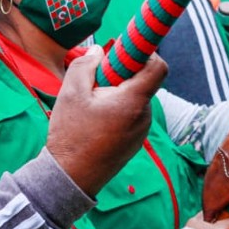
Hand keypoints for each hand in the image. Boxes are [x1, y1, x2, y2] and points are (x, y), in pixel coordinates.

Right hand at [47, 46, 165, 196]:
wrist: (70, 178)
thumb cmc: (71, 135)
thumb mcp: (71, 93)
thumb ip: (86, 65)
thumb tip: (99, 50)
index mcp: (133, 102)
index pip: (158, 67)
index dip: (145, 53)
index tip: (124, 51)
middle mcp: (144, 116)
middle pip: (144, 81)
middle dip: (123, 74)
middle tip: (98, 79)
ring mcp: (141, 131)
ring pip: (136, 98)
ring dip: (119, 93)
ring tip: (92, 104)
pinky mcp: (135, 141)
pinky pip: (132, 115)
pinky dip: (118, 109)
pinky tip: (96, 120)